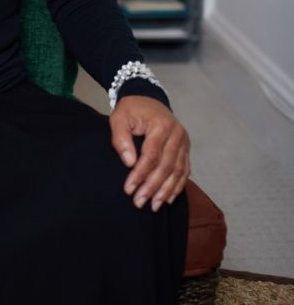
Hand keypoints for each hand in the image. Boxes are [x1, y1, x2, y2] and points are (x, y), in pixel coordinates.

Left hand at [109, 95, 189, 211]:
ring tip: (154, 206)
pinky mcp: (186, 148)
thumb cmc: (132, 110)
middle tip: (139, 202)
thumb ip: (121, 139)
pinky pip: (185, 170)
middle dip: (152, 187)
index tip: (129, 189)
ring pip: (177, 171)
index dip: (140, 174)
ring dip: (166, 190)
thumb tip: (129, 163)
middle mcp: (177, 134)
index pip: (151, 155)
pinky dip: (178, 185)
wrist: (148, 98)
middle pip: (166, 166)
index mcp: (161, 125)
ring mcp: (184, 142)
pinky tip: (168, 198)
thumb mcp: (119, 118)